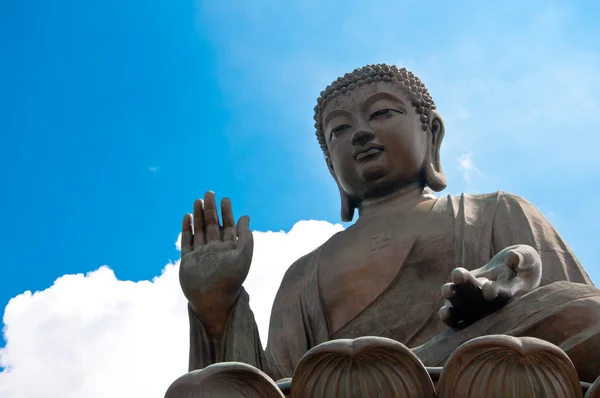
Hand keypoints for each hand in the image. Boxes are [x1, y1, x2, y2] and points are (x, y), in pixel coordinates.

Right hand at [179, 191, 253, 337]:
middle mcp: (215, 250)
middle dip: (211, 209)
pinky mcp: (188, 260)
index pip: (228, 226)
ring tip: (197, 201)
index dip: (227, 212)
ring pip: (199, 230)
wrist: (213, 300)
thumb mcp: (243, 255)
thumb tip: (246, 216)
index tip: (225, 199)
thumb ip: (245, 236)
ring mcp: (201, 254)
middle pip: (212, 225)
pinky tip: (187, 217)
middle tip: (209, 193)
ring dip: (199, 216)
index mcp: (229, 249)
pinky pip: (187, 241)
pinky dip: (187, 229)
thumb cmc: (231, 279)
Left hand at [439, 245, 541, 328]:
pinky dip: (450, 318)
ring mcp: (478, 310)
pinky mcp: (464, 310)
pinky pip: (457, 319)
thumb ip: (522, 258)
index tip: (488, 289)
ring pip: (466, 310)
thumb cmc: (523, 264)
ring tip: (446, 289)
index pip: (503, 295)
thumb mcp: (528, 258)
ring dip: (455, 301)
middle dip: (468, 289)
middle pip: (480, 301)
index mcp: (511, 294)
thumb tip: (512, 258)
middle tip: (458, 275)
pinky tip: (443, 312)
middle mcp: (494, 306)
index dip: (495, 292)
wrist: (510, 273)